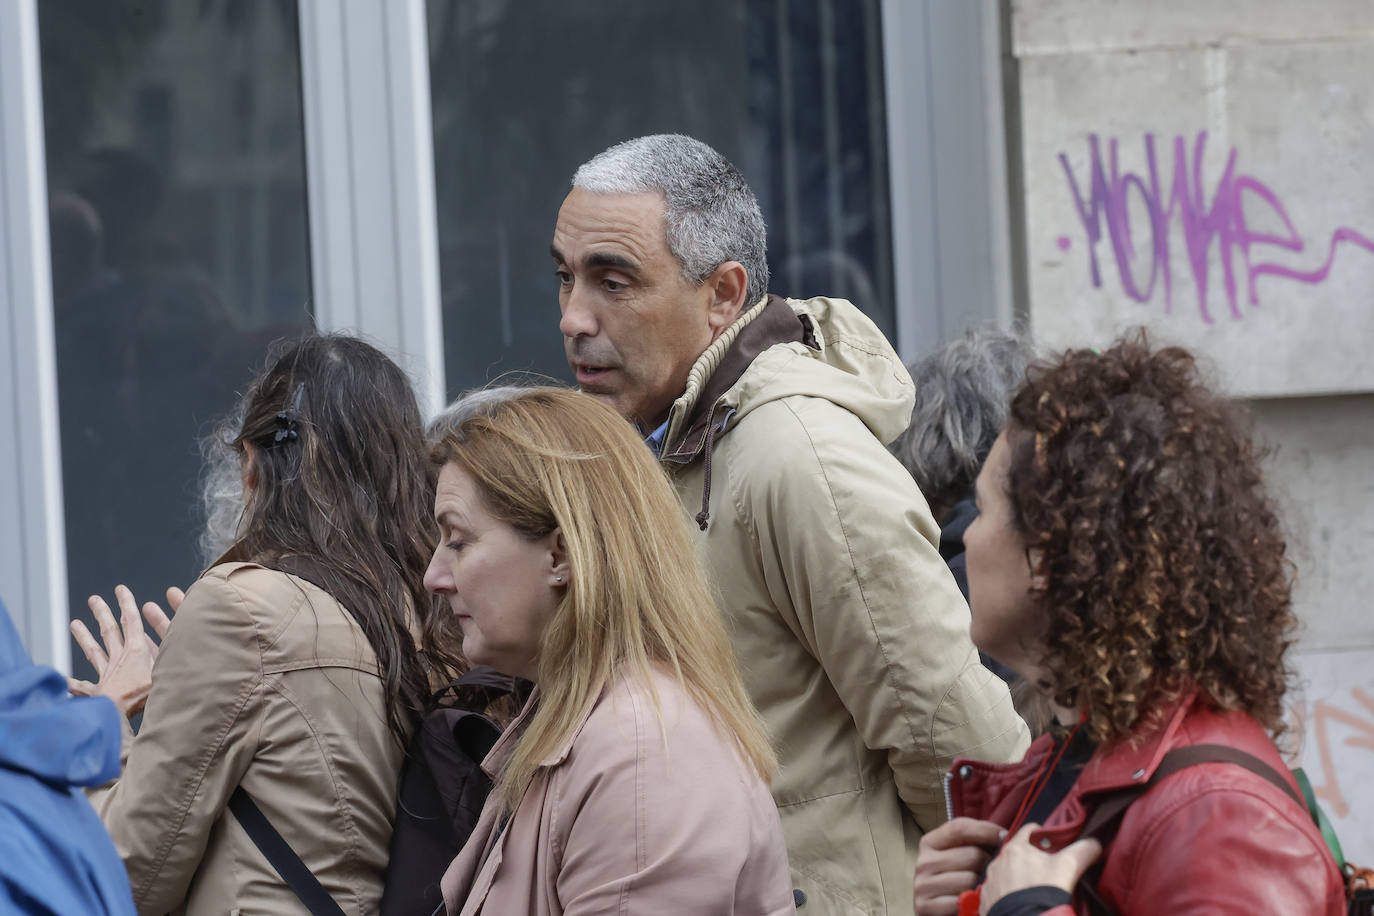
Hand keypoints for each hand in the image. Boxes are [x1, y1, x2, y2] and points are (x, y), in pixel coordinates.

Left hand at [68, 585, 178, 717]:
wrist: (119, 717)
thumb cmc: (145, 696)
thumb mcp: (168, 668)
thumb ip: (174, 650)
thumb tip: (190, 638)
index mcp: (135, 652)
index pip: (131, 622)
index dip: (126, 604)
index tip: (120, 589)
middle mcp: (119, 659)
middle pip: (109, 632)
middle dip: (103, 614)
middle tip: (95, 600)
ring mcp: (106, 675)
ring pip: (94, 652)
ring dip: (84, 637)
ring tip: (74, 624)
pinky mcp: (98, 693)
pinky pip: (83, 688)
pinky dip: (72, 684)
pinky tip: (61, 680)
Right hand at [913, 817, 1005, 915]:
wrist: (939, 912)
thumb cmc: (956, 882)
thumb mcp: (960, 857)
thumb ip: (976, 842)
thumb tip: (1007, 834)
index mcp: (930, 843)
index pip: (960, 828)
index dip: (986, 830)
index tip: (1005, 836)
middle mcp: (924, 862)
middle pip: (972, 854)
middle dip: (989, 864)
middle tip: (993, 873)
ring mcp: (922, 885)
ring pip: (970, 879)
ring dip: (981, 887)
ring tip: (981, 889)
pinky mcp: (924, 906)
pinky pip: (961, 902)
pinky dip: (970, 904)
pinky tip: (970, 904)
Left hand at [978, 823, 1100, 914]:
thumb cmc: (1044, 892)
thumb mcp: (1069, 866)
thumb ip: (1084, 850)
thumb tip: (1095, 844)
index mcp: (1015, 849)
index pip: (1028, 830)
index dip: (1042, 835)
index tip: (1051, 843)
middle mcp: (997, 863)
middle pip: (1017, 854)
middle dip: (1031, 860)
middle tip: (1047, 872)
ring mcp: (990, 883)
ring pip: (1006, 874)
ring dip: (1018, 878)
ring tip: (1034, 891)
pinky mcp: (986, 901)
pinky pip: (998, 894)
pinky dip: (1008, 896)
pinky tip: (1021, 903)